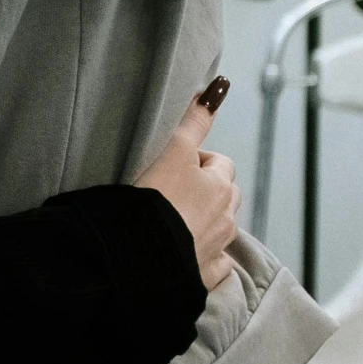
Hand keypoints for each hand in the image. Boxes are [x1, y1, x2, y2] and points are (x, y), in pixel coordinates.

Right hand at [135, 79, 241, 290]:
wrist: (136, 255)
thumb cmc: (153, 197)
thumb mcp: (173, 149)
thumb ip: (195, 120)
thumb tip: (220, 86)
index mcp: (220, 187)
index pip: (220, 164)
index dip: (197, 160)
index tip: (173, 164)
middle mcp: (226, 218)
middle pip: (226, 197)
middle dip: (207, 191)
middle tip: (171, 190)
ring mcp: (216, 250)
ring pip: (221, 229)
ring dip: (205, 222)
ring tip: (172, 220)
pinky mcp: (203, 276)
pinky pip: (213, 265)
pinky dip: (204, 257)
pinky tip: (184, 253)